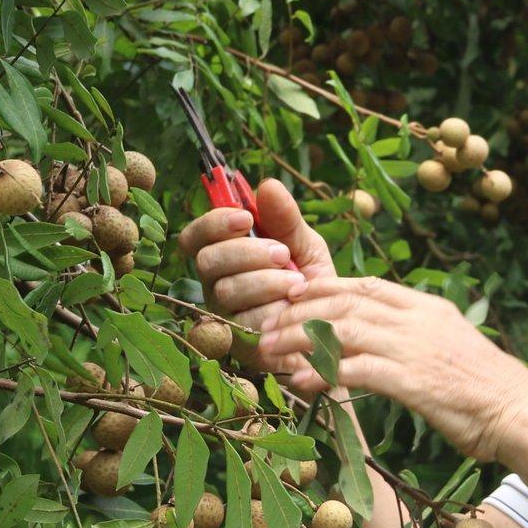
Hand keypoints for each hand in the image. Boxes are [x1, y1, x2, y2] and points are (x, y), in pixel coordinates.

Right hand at [177, 179, 333, 374]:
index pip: (195, 236)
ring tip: (297, 281)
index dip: (213, 223)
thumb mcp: (303, 242)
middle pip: (207, 261)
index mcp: (223, 254)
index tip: (245, 217)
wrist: (332, 323)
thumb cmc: (309, 279)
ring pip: (225, 290)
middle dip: (247, 252)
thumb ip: (285, 217)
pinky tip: (294, 303)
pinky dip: (272, 307)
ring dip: (265, 280)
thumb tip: (268, 185)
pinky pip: (243, 322)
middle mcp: (215, 283)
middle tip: (283, 254)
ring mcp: (223, 314)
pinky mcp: (238, 343)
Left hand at [255, 276, 527, 464]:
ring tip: (271, 352)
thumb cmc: (483, 387)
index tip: (292, 297)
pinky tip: (301, 383)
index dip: (322, 288)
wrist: (518, 412)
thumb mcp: (449, 344)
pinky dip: (323, 374)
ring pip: (342, 331)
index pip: (364, 285)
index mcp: (425, 307)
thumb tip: (381, 335)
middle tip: (268, 326)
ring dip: (300, 341)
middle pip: (344, 303)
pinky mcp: (412, 381)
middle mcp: (417, 319)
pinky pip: (355, 370)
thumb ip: (415, 333)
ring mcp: (414, 347)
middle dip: (299, 312)